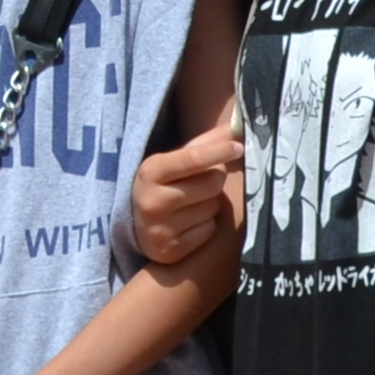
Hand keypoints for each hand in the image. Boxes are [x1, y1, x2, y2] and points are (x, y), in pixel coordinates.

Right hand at [134, 115, 243, 266]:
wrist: (136, 226)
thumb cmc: (165, 184)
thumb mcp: (174, 160)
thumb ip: (205, 142)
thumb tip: (236, 124)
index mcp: (150, 172)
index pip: (193, 158)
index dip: (220, 150)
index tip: (238, 147)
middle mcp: (151, 201)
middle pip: (211, 183)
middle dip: (214, 180)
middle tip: (201, 183)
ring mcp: (160, 229)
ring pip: (212, 208)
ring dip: (210, 204)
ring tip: (192, 205)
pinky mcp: (170, 250)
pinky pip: (208, 231)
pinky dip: (206, 226)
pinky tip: (190, 224)